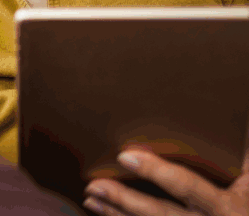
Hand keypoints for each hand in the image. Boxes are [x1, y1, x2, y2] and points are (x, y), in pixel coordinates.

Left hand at [83, 148, 248, 215]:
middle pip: (160, 213)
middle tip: (95, 185)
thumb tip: (240, 118)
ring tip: (90, 198)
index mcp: (226, 206)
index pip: (187, 187)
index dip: (156, 172)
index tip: (125, 156)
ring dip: (116, 213)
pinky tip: (104, 212)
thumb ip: (244, 158)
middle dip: (125, 200)